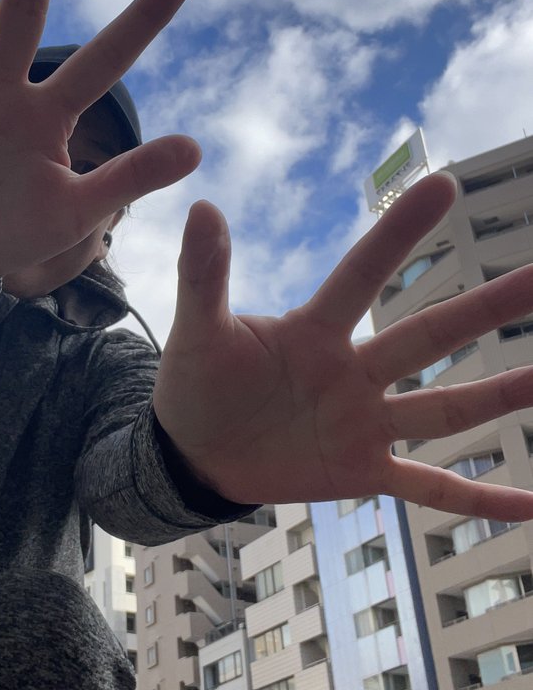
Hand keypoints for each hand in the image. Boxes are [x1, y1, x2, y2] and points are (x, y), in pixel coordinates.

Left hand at [153, 172, 532, 518]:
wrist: (191, 453)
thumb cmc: (196, 383)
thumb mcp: (196, 332)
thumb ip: (204, 275)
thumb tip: (202, 206)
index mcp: (314, 331)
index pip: (362, 274)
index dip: (397, 233)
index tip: (441, 184)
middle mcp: (353, 371)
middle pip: (429, 335)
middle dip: (487, 307)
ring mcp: (364, 423)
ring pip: (446, 408)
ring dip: (501, 394)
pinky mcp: (363, 470)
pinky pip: (431, 487)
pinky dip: (479, 498)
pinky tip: (529, 505)